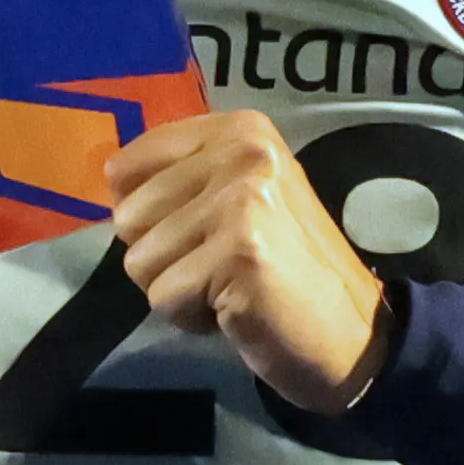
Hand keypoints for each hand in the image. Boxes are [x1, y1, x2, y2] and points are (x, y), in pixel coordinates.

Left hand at [105, 111, 388, 416]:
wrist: (351, 334)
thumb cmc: (284, 269)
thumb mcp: (237, 198)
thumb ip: (181, 180)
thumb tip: (112, 182)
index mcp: (239, 130)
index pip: (129, 166)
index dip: (147, 215)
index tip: (197, 231)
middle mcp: (242, 153)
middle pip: (129, 217)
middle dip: (164, 257)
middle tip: (220, 266)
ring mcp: (242, 200)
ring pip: (140, 261)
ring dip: (177, 289)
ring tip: (228, 286)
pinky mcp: (239, 252)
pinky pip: (163, 296)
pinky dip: (190, 316)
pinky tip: (235, 308)